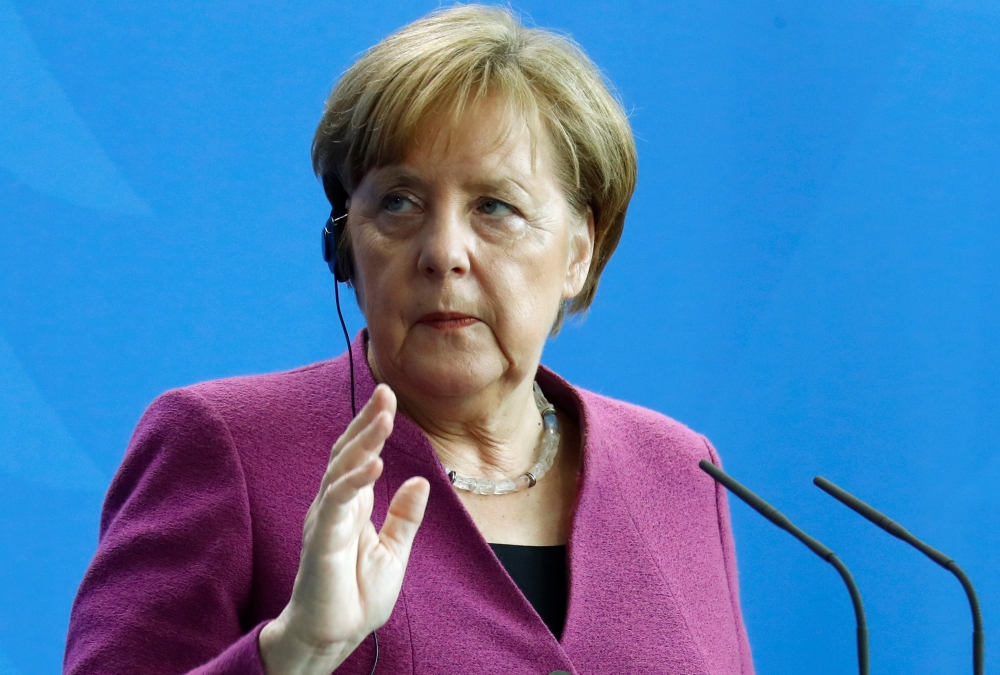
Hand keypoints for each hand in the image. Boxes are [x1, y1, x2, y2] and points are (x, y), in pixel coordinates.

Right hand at [260, 384, 429, 674]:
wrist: (334, 636)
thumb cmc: (356, 597)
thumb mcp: (393, 551)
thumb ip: (404, 516)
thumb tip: (421, 480)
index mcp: (354, 505)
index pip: (361, 454)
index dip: (372, 425)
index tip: (388, 396)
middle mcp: (336, 505)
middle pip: (348, 452)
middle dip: (366, 421)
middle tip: (385, 392)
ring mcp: (327, 518)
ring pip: (341, 469)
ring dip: (363, 441)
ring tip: (384, 417)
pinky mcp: (322, 538)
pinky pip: (337, 501)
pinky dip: (355, 480)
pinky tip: (374, 464)